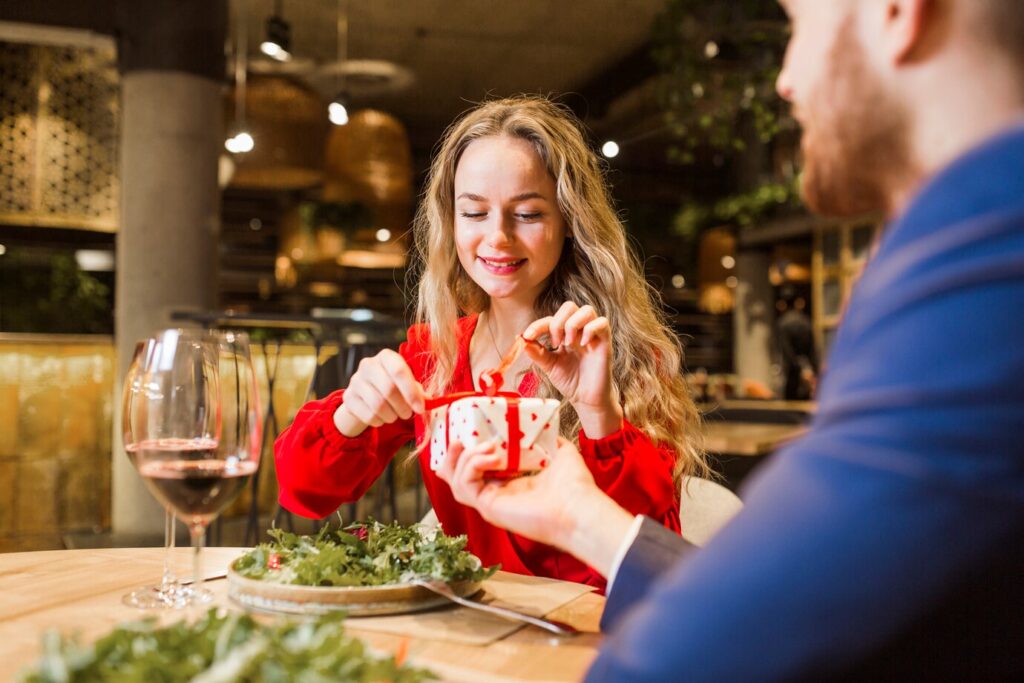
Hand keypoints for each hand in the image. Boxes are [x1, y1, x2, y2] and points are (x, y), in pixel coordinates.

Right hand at [333, 349, 425, 436]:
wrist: (364, 395)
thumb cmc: (391, 386)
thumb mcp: (405, 384)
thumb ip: (417, 391)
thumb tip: (428, 401)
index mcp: (386, 357)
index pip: (399, 371)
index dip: (411, 392)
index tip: (420, 408)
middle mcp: (368, 365)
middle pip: (388, 389)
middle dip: (402, 406)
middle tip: (408, 414)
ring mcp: (355, 380)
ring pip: (378, 405)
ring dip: (391, 416)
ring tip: (395, 415)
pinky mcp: (348, 397)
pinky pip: (368, 415)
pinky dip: (379, 421)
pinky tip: (382, 417)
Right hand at [437, 436, 633, 575]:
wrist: (579, 508)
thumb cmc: (575, 486)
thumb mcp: (561, 453)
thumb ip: (549, 441)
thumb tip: (545, 427)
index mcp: (512, 484)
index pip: (479, 469)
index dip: (470, 451)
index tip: (473, 431)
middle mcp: (498, 494)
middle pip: (459, 477)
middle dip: (455, 456)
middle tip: (462, 439)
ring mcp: (491, 503)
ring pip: (457, 482)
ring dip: (464, 458)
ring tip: (485, 446)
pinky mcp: (489, 507)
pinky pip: (465, 485)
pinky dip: (471, 466)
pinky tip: (490, 456)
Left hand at [523, 302, 622, 437]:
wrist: (586, 400)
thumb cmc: (570, 382)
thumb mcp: (549, 366)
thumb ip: (536, 352)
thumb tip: (520, 338)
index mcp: (565, 334)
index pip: (551, 318)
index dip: (538, 324)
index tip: (528, 336)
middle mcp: (579, 331)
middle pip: (570, 306)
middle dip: (558, 321)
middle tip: (555, 343)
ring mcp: (593, 335)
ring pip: (586, 310)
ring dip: (572, 324)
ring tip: (568, 344)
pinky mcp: (605, 342)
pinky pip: (602, 322)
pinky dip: (590, 329)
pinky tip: (583, 344)